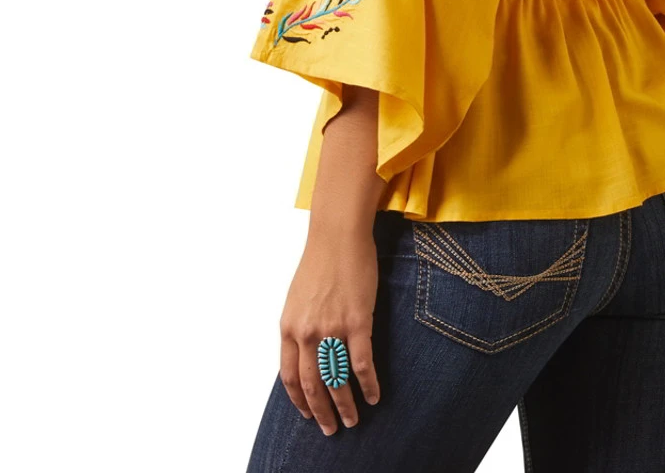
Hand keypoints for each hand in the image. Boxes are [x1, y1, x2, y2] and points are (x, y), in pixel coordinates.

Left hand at [279, 223, 381, 435]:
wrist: (338, 236)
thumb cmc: (320, 261)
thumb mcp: (298, 297)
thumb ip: (299, 325)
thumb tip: (306, 350)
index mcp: (289, 327)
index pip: (290, 376)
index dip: (299, 399)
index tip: (306, 414)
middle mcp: (307, 332)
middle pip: (312, 384)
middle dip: (322, 412)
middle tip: (331, 429)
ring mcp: (332, 328)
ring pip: (336, 379)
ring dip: (345, 405)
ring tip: (354, 420)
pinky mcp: (358, 322)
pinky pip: (361, 363)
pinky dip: (368, 384)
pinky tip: (375, 395)